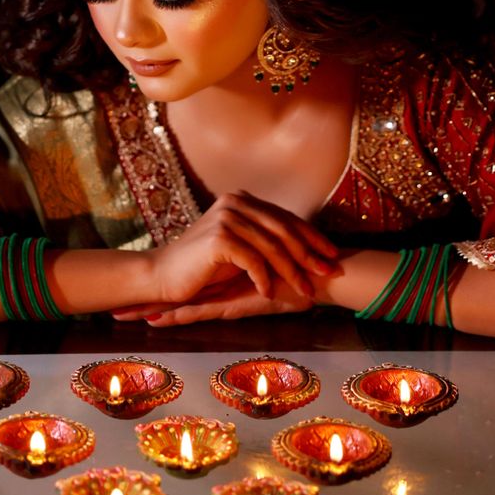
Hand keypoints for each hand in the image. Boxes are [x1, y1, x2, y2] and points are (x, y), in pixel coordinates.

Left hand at [113, 272, 314, 325]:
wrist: (319, 275)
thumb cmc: (299, 279)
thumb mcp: (269, 284)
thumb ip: (253, 285)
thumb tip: (242, 290)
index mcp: (222, 282)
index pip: (184, 287)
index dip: (156, 294)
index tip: (128, 300)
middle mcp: (218, 286)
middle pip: (173, 294)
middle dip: (142, 301)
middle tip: (110, 310)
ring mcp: (224, 293)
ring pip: (180, 303)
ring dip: (150, 309)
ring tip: (120, 316)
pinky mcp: (235, 302)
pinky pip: (200, 311)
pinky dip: (178, 316)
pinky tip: (157, 320)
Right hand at [151, 191, 340, 304]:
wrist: (162, 274)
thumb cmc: (200, 266)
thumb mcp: (236, 246)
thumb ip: (260, 238)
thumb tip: (300, 248)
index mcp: (241, 200)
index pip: (285, 217)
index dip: (311, 236)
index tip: (332, 254)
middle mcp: (235, 203)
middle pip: (283, 229)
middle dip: (309, 253)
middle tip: (328, 272)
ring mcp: (226, 219)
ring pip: (271, 246)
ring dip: (291, 271)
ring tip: (305, 290)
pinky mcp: (218, 239)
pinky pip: (252, 259)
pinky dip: (263, 278)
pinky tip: (268, 294)